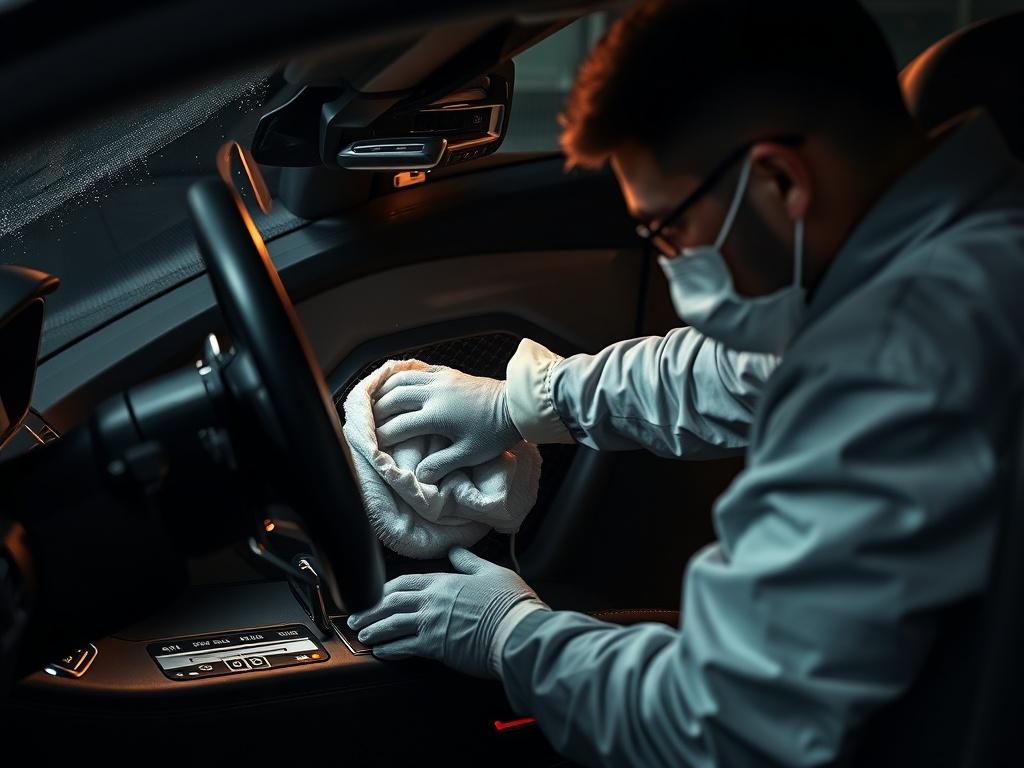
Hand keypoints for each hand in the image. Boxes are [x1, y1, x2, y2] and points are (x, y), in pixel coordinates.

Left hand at [347, 547, 547, 677]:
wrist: (517, 630)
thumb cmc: (510, 602)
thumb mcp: (491, 572)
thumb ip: (469, 562)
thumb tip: (456, 551)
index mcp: (444, 582)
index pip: (405, 582)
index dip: (385, 589)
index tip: (375, 596)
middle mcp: (432, 600)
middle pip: (392, 602)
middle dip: (370, 610)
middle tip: (356, 617)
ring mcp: (431, 623)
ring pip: (392, 624)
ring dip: (373, 629)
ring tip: (361, 634)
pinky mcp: (435, 646)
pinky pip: (404, 647)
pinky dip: (389, 649)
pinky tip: (380, 651)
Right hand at [372, 366, 522, 483]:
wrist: (517, 406)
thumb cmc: (494, 433)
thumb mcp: (469, 454)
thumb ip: (442, 464)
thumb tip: (420, 476)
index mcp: (436, 416)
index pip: (398, 426)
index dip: (383, 436)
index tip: (375, 445)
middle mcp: (433, 393)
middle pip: (394, 397)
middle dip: (378, 411)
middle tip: (370, 422)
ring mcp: (441, 379)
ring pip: (403, 379)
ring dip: (386, 389)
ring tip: (377, 400)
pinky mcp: (450, 373)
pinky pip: (420, 370)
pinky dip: (404, 375)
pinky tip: (399, 381)